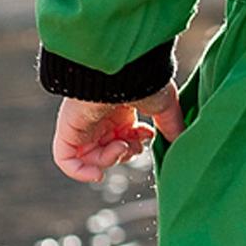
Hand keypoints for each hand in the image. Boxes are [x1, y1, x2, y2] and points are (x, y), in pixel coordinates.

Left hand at [51, 84, 180, 182]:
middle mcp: (100, 118)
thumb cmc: (143, 79)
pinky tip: (97, 174)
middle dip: (125, 153)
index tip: (148, 135)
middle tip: (132, 144)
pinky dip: (80, 172)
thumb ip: (171, 125)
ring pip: (91, 157)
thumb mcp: (163, 105)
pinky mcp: (68, 129)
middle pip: (109, 150)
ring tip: (120, 146)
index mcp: (119, 110)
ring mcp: (84, 124)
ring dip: (111, 159)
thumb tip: (179, 140)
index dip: (137, 144)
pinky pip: (65, 159)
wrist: (122, 72)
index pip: (124, 137)